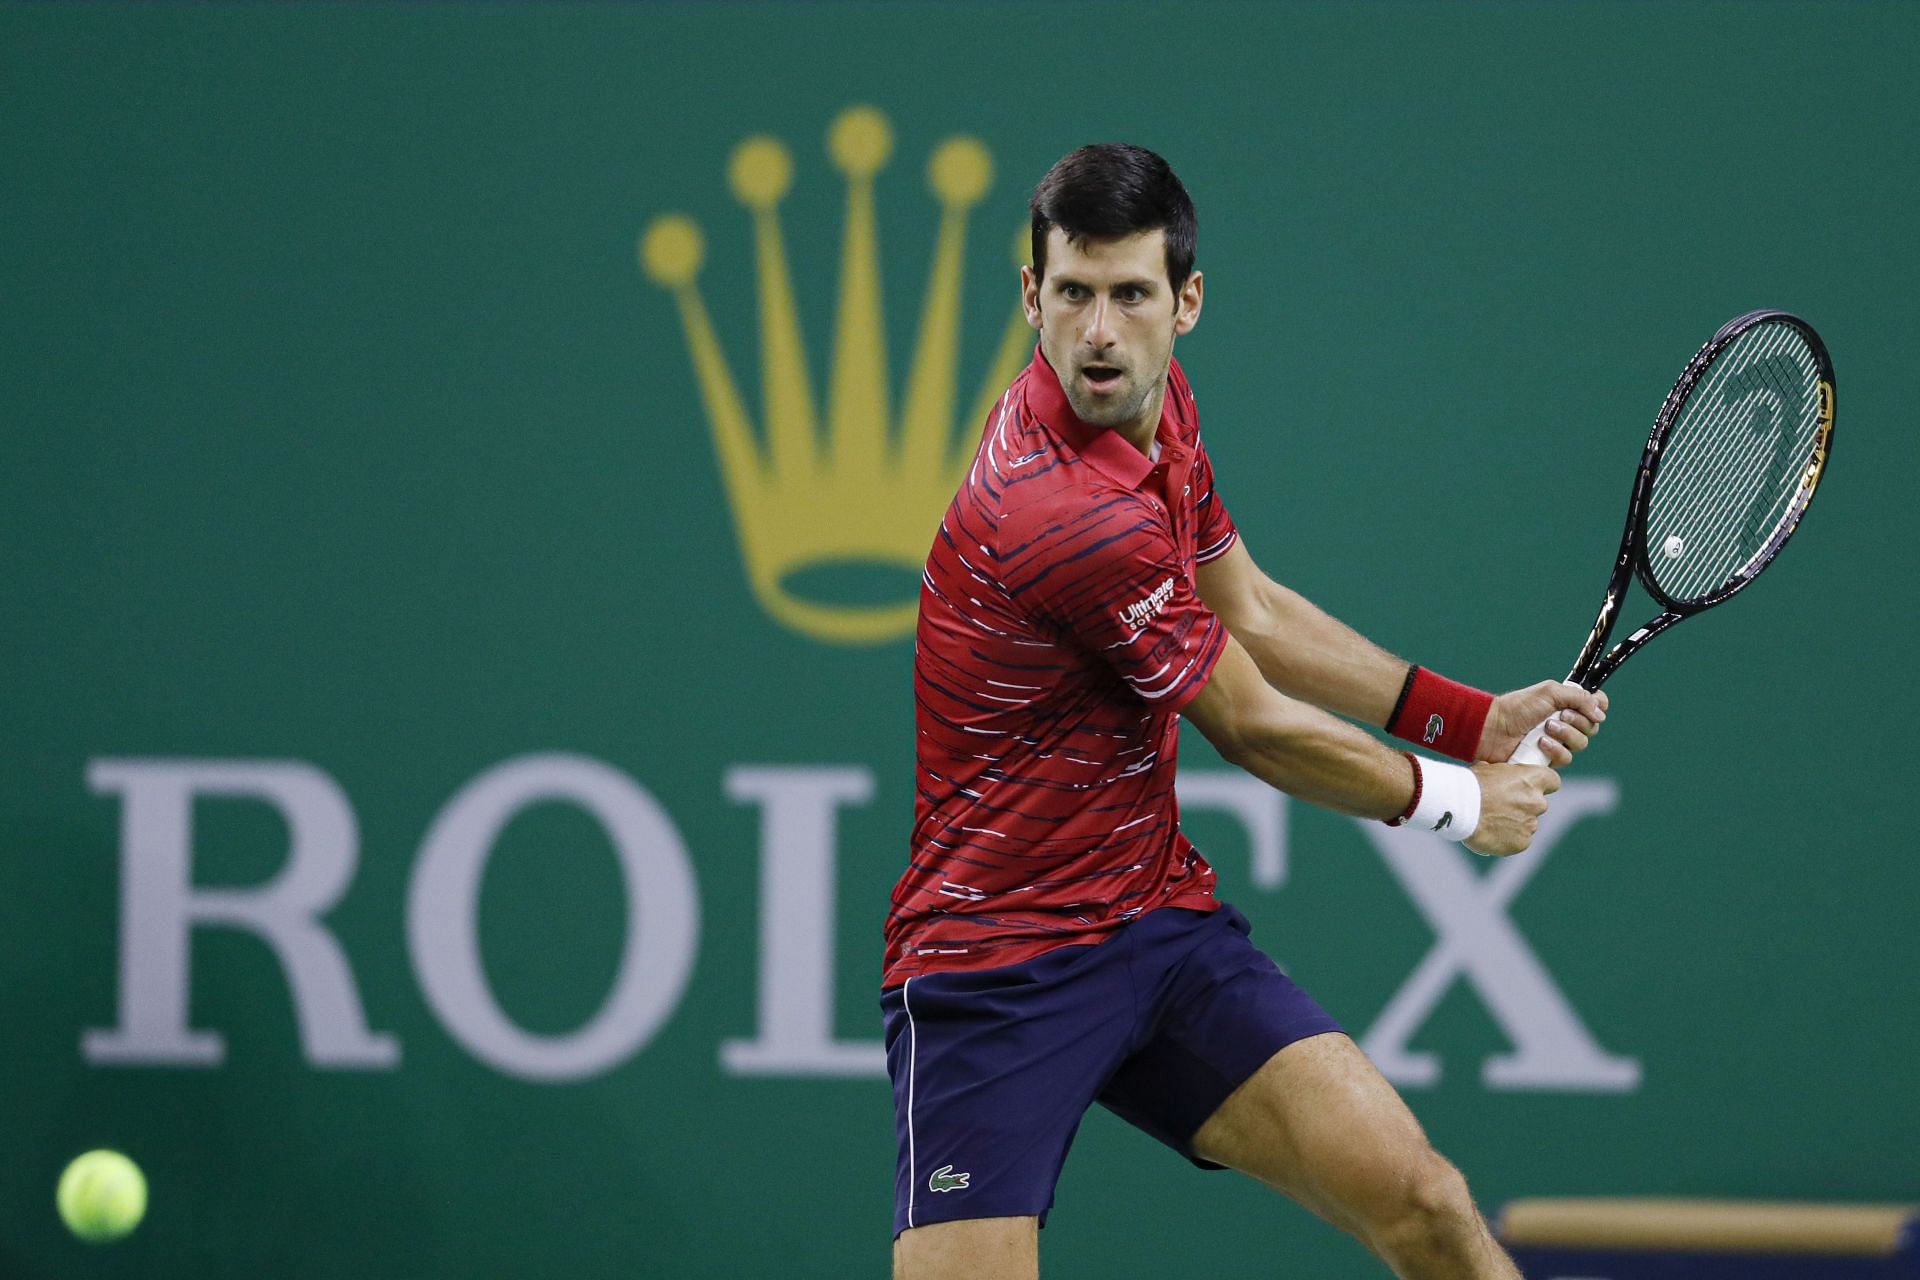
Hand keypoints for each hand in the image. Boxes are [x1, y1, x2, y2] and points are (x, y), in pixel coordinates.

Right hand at [1465, 762, 1559, 856]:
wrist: (1459, 808)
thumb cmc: (1470, 785)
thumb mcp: (1489, 769)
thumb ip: (1504, 775)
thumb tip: (1500, 778)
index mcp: (1533, 779)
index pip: (1552, 781)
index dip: (1542, 784)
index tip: (1530, 787)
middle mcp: (1538, 802)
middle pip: (1537, 804)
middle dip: (1522, 805)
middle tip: (1500, 805)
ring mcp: (1531, 824)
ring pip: (1527, 823)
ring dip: (1514, 822)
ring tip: (1490, 820)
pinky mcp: (1522, 843)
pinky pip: (1518, 840)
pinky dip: (1507, 838)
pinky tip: (1490, 833)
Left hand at [1477, 681, 1609, 765]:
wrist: (1494, 728)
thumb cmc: (1517, 707)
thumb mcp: (1549, 692)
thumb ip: (1578, 697)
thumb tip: (1601, 712)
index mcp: (1566, 703)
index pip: (1594, 705)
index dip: (1598, 706)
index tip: (1595, 706)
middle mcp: (1565, 722)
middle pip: (1592, 726)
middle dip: (1578, 721)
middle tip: (1561, 715)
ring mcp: (1558, 741)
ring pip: (1581, 743)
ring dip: (1566, 734)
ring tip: (1546, 729)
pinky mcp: (1549, 759)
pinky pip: (1566, 758)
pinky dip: (1556, 750)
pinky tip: (1541, 744)